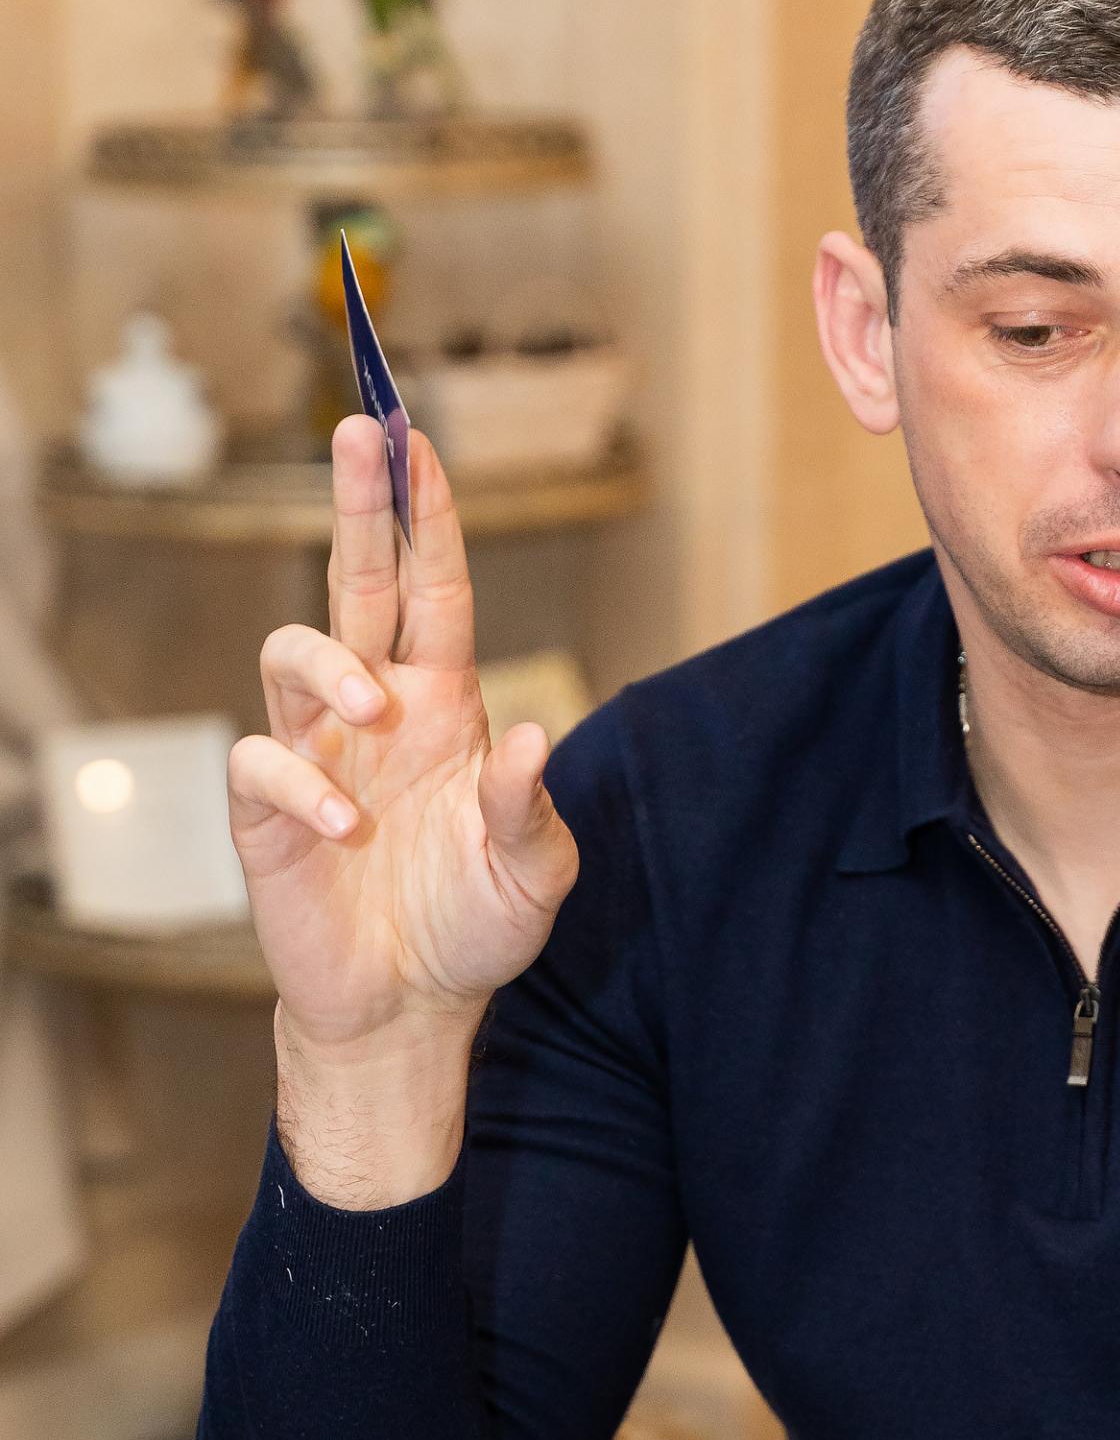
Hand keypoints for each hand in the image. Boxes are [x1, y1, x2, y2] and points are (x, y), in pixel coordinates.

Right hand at [228, 420, 578, 1202]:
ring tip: (373, 711)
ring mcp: (316, 751)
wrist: (410, 1011)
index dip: (427, 513)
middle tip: (357, 428)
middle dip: (360, 503)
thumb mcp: (535, 875)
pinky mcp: (268, 811)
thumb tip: (528, 735)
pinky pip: (265, 762)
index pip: (436, 587)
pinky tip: (345, 827)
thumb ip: (531, 808)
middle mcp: (377, 708)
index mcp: (446, 702)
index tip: (416, 435)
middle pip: (359, 580)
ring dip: (332, 666)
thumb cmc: (477, 928)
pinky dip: (301, 784)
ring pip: (295, 652)